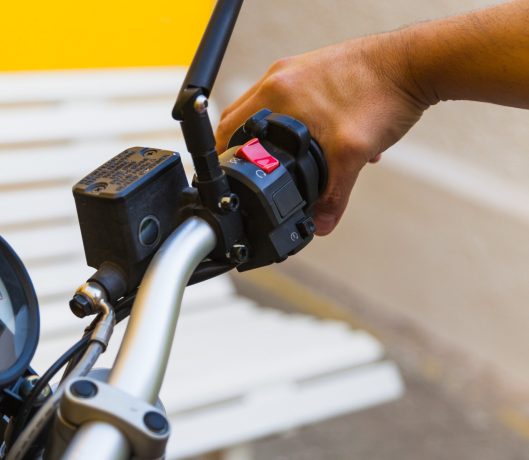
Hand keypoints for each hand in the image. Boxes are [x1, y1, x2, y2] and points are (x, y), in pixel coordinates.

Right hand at [216, 34, 429, 234]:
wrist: (416, 64)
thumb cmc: (384, 94)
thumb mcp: (353, 155)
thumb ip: (333, 196)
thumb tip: (320, 224)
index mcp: (277, 95)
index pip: (230, 129)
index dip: (225, 157)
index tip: (230, 177)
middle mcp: (281, 78)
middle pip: (243, 118)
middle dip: (246, 148)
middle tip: (253, 171)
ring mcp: (296, 70)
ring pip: (268, 108)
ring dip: (273, 135)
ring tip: (288, 159)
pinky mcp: (314, 69)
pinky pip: (292, 99)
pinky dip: (297, 121)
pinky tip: (322, 139)